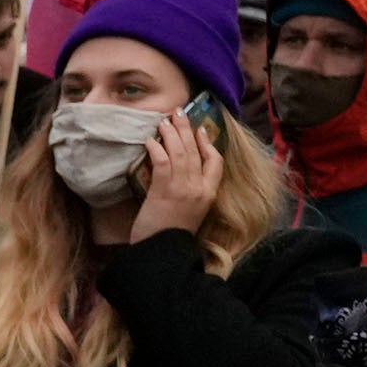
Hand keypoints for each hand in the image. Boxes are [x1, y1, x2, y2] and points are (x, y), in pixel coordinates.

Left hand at [129, 113, 224, 245]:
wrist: (161, 253)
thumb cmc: (172, 235)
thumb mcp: (191, 213)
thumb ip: (190, 192)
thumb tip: (179, 172)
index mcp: (209, 194)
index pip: (215, 162)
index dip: (208, 144)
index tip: (201, 130)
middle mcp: (199, 188)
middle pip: (195, 151)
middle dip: (186, 129)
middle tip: (179, 113)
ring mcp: (182, 189)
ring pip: (180, 153)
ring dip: (171, 134)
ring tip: (164, 121)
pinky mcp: (163, 191)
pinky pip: (162, 162)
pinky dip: (156, 149)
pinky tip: (151, 141)